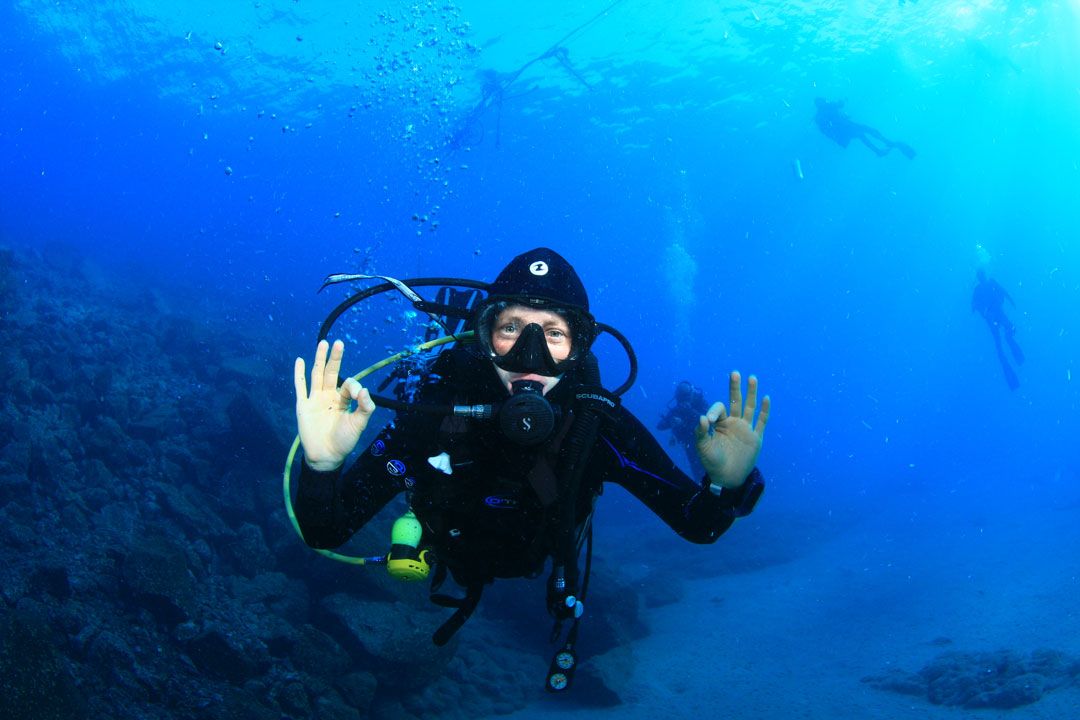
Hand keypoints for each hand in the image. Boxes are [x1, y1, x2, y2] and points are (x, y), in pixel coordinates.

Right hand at [293, 339, 375, 470]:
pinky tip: (300, 360)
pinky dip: (299, 374)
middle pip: (331, 372)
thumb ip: (364, 407)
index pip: (348, 384)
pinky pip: (300, 387)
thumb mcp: (359, 424)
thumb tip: (363, 389)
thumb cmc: (344, 441)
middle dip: (335, 358)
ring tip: (323, 343)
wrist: (326, 456)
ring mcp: (315, 400)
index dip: (353, 385)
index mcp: (343, 400)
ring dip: (319, 359)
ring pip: (317, 375)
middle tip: (339, 342)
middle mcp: (329, 396)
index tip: (357, 394)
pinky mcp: (303, 406)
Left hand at [695, 371, 769, 490]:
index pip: (719, 409)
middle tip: (734, 373)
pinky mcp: (756, 438)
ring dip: (751, 393)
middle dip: (735, 388)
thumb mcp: (702, 447)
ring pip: (749, 407)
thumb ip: (700, 433)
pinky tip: (766, 398)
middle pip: (735, 401)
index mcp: (720, 424)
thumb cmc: (712, 462)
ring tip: (752, 377)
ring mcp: (746, 429)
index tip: (709, 421)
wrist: (727, 478)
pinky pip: (761, 421)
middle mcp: (733, 423)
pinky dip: (764, 410)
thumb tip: (701, 417)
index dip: (714, 411)